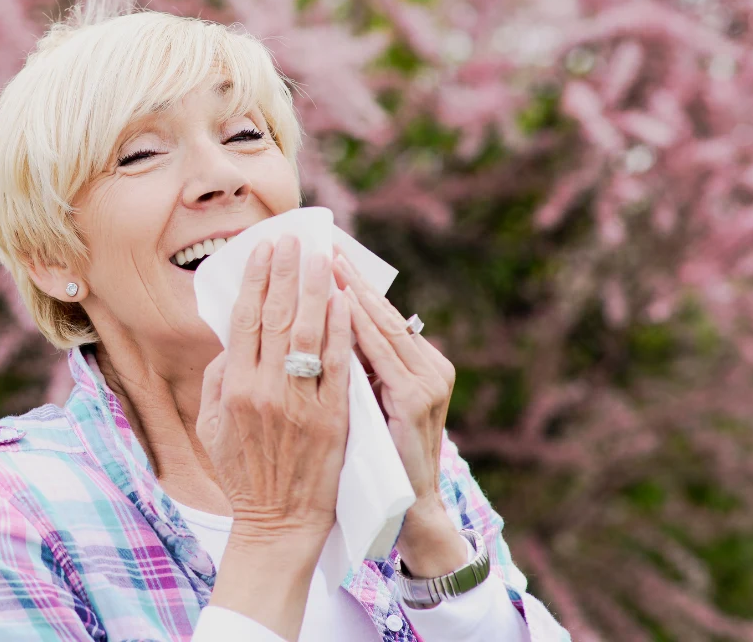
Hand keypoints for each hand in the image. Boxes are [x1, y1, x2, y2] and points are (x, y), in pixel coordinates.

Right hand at [198, 236, 352, 639]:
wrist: (279, 523)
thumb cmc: (244, 475)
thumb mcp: (212, 427)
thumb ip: (219, 379)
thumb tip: (231, 337)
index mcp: (233, 388)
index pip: (244, 319)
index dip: (255, 279)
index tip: (263, 250)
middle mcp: (264, 390)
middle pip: (276, 316)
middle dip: (285, 272)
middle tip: (293, 240)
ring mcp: (300, 403)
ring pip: (308, 332)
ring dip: (315, 289)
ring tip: (321, 257)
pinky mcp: (332, 417)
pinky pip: (337, 364)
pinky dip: (340, 329)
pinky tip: (344, 301)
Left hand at [332, 252, 470, 575]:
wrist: (407, 509)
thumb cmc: (379, 457)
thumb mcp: (372, 405)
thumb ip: (358, 368)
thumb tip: (322, 325)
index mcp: (419, 364)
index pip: (378, 315)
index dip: (351, 283)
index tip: (325, 252)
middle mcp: (430, 366)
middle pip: (381, 311)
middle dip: (349, 276)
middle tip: (322, 243)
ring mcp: (427, 381)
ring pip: (382, 325)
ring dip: (352, 290)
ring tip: (327, 260)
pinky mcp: (416, 398)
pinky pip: (382, 354)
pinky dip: (360, 325)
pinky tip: (341, 302)